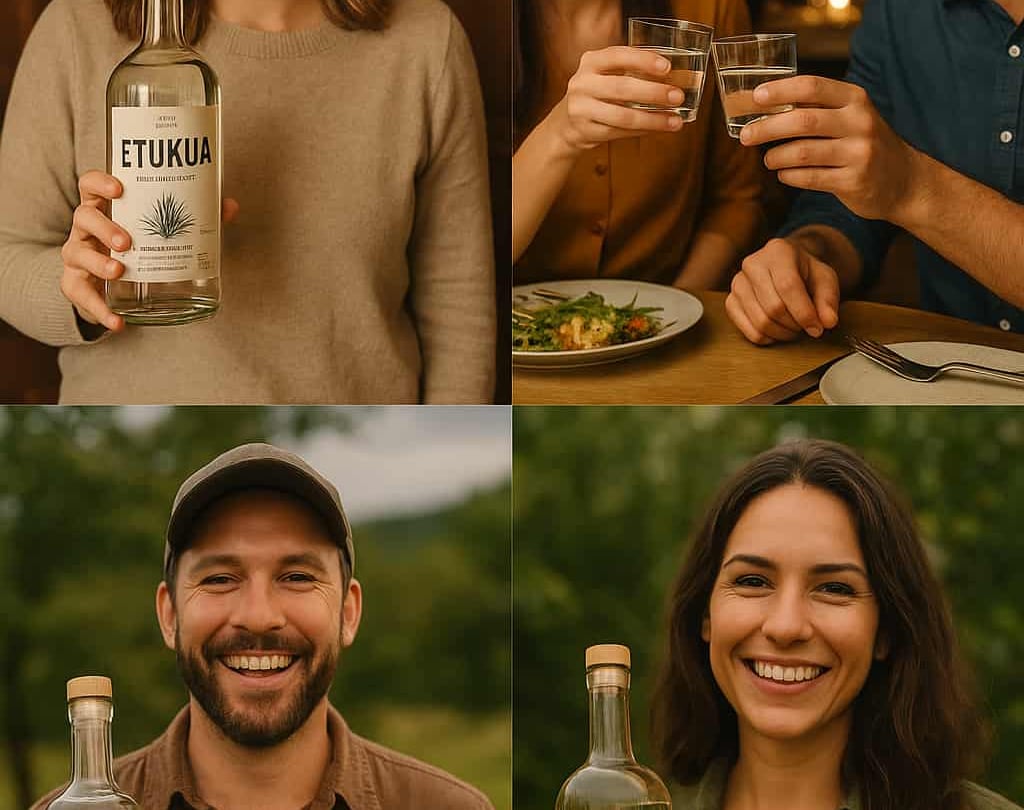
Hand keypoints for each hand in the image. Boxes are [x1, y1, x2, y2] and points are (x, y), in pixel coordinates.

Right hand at [60, 170, 238, 332]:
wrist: (114, 288)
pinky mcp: (76, 286)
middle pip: (84, 217)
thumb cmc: (140, 249)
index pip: (91, 186)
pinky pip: (82, 297)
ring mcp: (78, 256)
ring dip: (97, 262)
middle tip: (126, 242)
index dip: (100, 183)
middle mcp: (86, 230)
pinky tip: (118, 322)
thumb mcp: (161, 233)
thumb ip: (195, 219)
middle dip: (104, 228)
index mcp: (105, 209)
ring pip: (77, 253)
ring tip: (118, 271)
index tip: (119, 189)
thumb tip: (230, 207)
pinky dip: (100, 310)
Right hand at [555, 46, 686, 151]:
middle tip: (677, 96)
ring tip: (674, 121)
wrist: (566, 122)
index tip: (667, 67)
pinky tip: (658, 129)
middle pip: (622, 88)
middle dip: (654, 93)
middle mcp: (582, 83)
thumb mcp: (605, 74)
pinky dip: (643, 131)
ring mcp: (582, 109)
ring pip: (623, 116)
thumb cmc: (595, 94)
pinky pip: (620, 133)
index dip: (643, 60)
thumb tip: (671, 77)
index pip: (618, 56)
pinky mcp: (586, 131)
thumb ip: (629, 70)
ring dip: (653, 119)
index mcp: (590, 62)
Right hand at [725, 237, 839, 344]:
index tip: (818, 328)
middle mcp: (752, 264)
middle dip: (795, 325)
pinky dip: (767, 338)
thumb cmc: (805, 273)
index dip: (804, 312)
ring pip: (760, 321)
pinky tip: (778, 332)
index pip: (788, 286)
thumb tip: (828, 321)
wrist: (786, 268)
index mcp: (778, 251)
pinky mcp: (730, 301)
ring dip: (782, 333)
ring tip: (794, 328)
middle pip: (773, 307)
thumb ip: (828, 300)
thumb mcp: (825, 280)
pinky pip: (747, 330)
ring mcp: (737, 283)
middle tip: (807, 327)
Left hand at [739, 75, 920, 220]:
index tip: (755, 97)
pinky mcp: (854, 182)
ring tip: (769, 160)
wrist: (904, 180)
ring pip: (802, 152)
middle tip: (745, 136)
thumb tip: (764, 103)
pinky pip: (809, 178)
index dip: (779, 90)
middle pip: (802, 120)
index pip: (812, 86)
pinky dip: (789, 176)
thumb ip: (815, 108)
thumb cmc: (864, 144)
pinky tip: (784, 174)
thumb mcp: (849, 117)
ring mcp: (859, 153)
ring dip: (776, 157)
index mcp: (855, 99)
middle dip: (766, 128)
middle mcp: (860, 123)